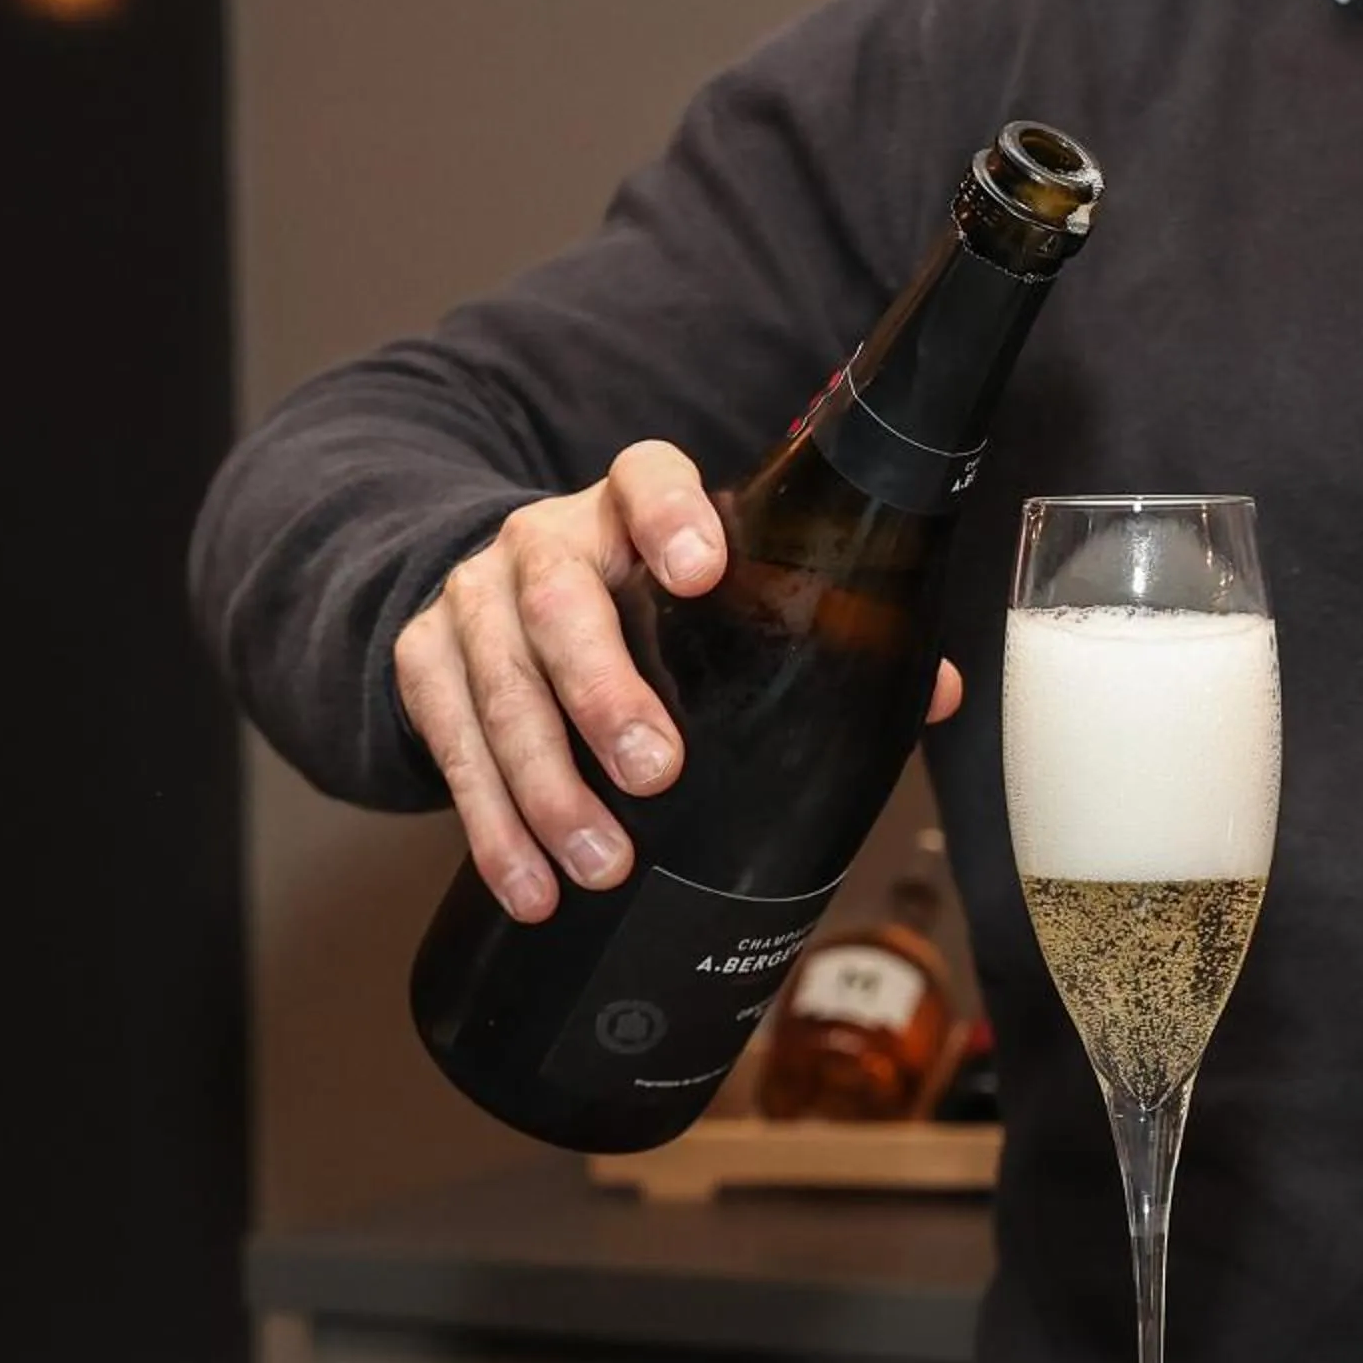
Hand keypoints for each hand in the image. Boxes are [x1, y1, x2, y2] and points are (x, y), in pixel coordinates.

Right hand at [393, 439, 963, 921]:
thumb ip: (822, 634)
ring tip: (602, 862)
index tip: (701, 569)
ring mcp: (474, 601)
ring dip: (546, 785)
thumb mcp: (713, 597)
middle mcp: (544, 542)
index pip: (646, 477)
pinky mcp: (423, 665)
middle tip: (654, 771)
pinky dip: (492, 825)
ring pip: (498, 686)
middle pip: (560, 601)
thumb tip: (939, 693)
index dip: (670, 513)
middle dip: (604, 689)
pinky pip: (448, 747)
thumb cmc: (644, 605)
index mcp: (629, 508)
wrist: (495, 596)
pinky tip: (530, 884)